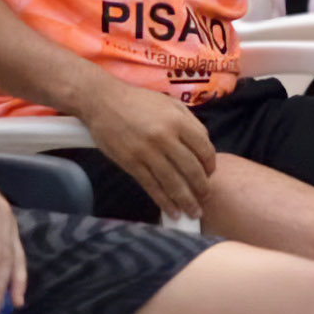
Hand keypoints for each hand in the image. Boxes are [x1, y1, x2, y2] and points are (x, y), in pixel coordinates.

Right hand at [77, 77, 215, 219]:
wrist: (103, 101)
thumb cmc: (138, 101)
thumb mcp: (169, 104)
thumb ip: (190, 122)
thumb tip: (204, 144)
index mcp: (178, 121)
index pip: (204, 149)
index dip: (210, 165)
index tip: (210, 174)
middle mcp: (165, 137)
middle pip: (191, 169)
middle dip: (202, 188)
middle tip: (205, 198)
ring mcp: (147, 152)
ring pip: (173, 182)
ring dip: (186, 201)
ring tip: (194, 212)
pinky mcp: (131, 163)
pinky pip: (152, 187)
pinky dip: (164, 202)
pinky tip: (172, 211)